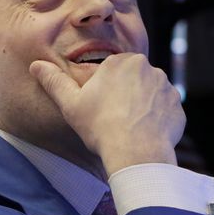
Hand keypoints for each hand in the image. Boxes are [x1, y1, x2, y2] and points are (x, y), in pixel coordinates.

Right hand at [29, 53, 184, 175]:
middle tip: (111, 118)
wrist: (136, 153)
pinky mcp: (177, 106)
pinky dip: (155, 119)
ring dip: (140, 105)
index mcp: (120, 62)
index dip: (102, 90)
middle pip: (131, 79)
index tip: (98, 108)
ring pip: (148, 93)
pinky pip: (164, 109)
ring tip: (127, 127)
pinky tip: (142, 133)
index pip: (111, 70)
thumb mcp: (70, 104)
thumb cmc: (100, 127)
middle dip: (123, 94)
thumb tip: (36, 65)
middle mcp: (148, 67)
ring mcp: (166, 86)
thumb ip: (54, 82)